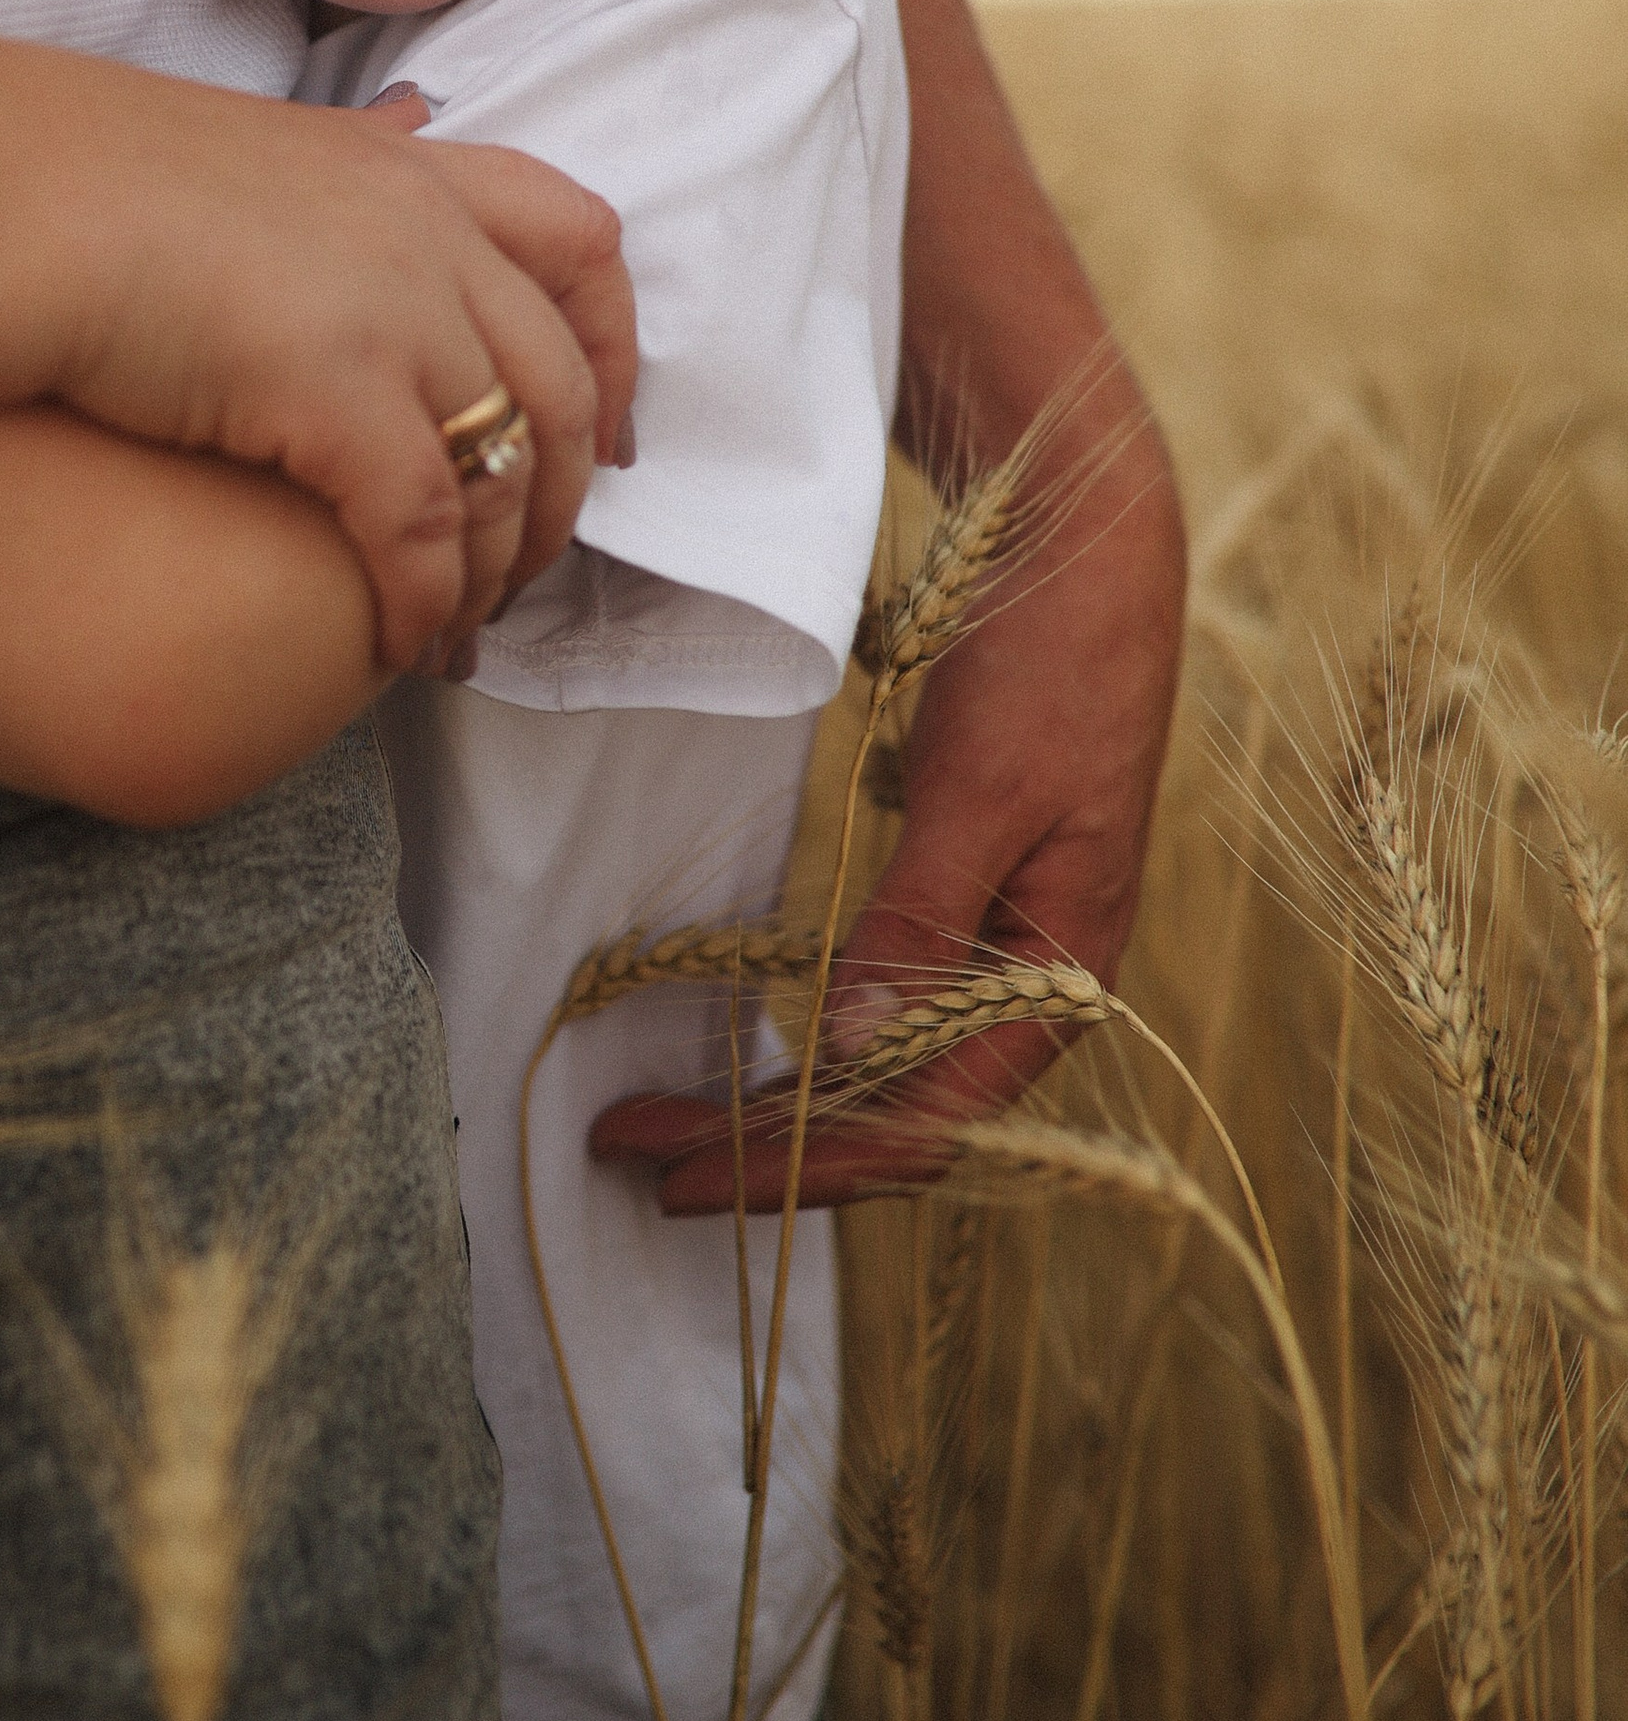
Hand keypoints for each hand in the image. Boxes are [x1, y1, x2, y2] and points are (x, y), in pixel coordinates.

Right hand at [39, 69, 633, 674]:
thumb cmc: (69, 179)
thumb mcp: (236, 151)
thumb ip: (328, 172)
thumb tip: (395, 138)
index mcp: (405, 171)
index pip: (581, 241)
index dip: (616, 349)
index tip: (607, 433)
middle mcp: (423, 232)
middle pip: (563, 380)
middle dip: (562, 495)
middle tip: (527, 572)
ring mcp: (390, 307)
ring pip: (506, 467)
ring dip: (496, 569)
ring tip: (457, 635)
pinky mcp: (336, 389)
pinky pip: (425, 528)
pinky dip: (424, 599)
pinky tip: (396, 644)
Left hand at [589, 370, 1185, 1211]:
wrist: (1089, 551)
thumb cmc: (1052, 668)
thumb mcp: (982, 795)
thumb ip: (918, 923)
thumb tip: (844, 1048)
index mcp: (1063, 980)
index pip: (924, 1121)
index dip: (802, 1159)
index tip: (685, 1169)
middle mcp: (1031, 985)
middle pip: (890, 1106)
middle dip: (765, 1145)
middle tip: (632, 1155)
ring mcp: (998, 943)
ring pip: (879, 1064)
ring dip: (777, 1104)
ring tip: (665, 1125)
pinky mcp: (963, 897)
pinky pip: (880, 1002)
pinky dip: (808, 1039)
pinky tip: (748, 1056)